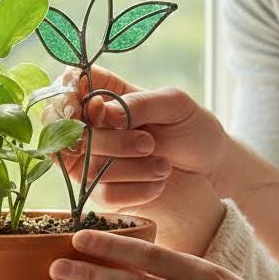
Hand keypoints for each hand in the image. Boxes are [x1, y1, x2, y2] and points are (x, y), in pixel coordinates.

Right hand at [48, 65, 230, 211]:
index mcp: (105, 92)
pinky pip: (102, 194)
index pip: (67, 86)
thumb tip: (100, 112)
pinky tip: (159, 184)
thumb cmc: (190, 126)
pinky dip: (134, 189)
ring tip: (164, 164)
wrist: (210, 164)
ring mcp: (94, 159)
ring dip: (128, 167)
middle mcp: (93, 125)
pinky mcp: (104, 191)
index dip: (69, 96)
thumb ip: (137, 103)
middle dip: (110, 140)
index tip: (95, 107)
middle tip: (148, 142)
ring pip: (87, 165)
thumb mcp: (174, 104)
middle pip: (72, 131)